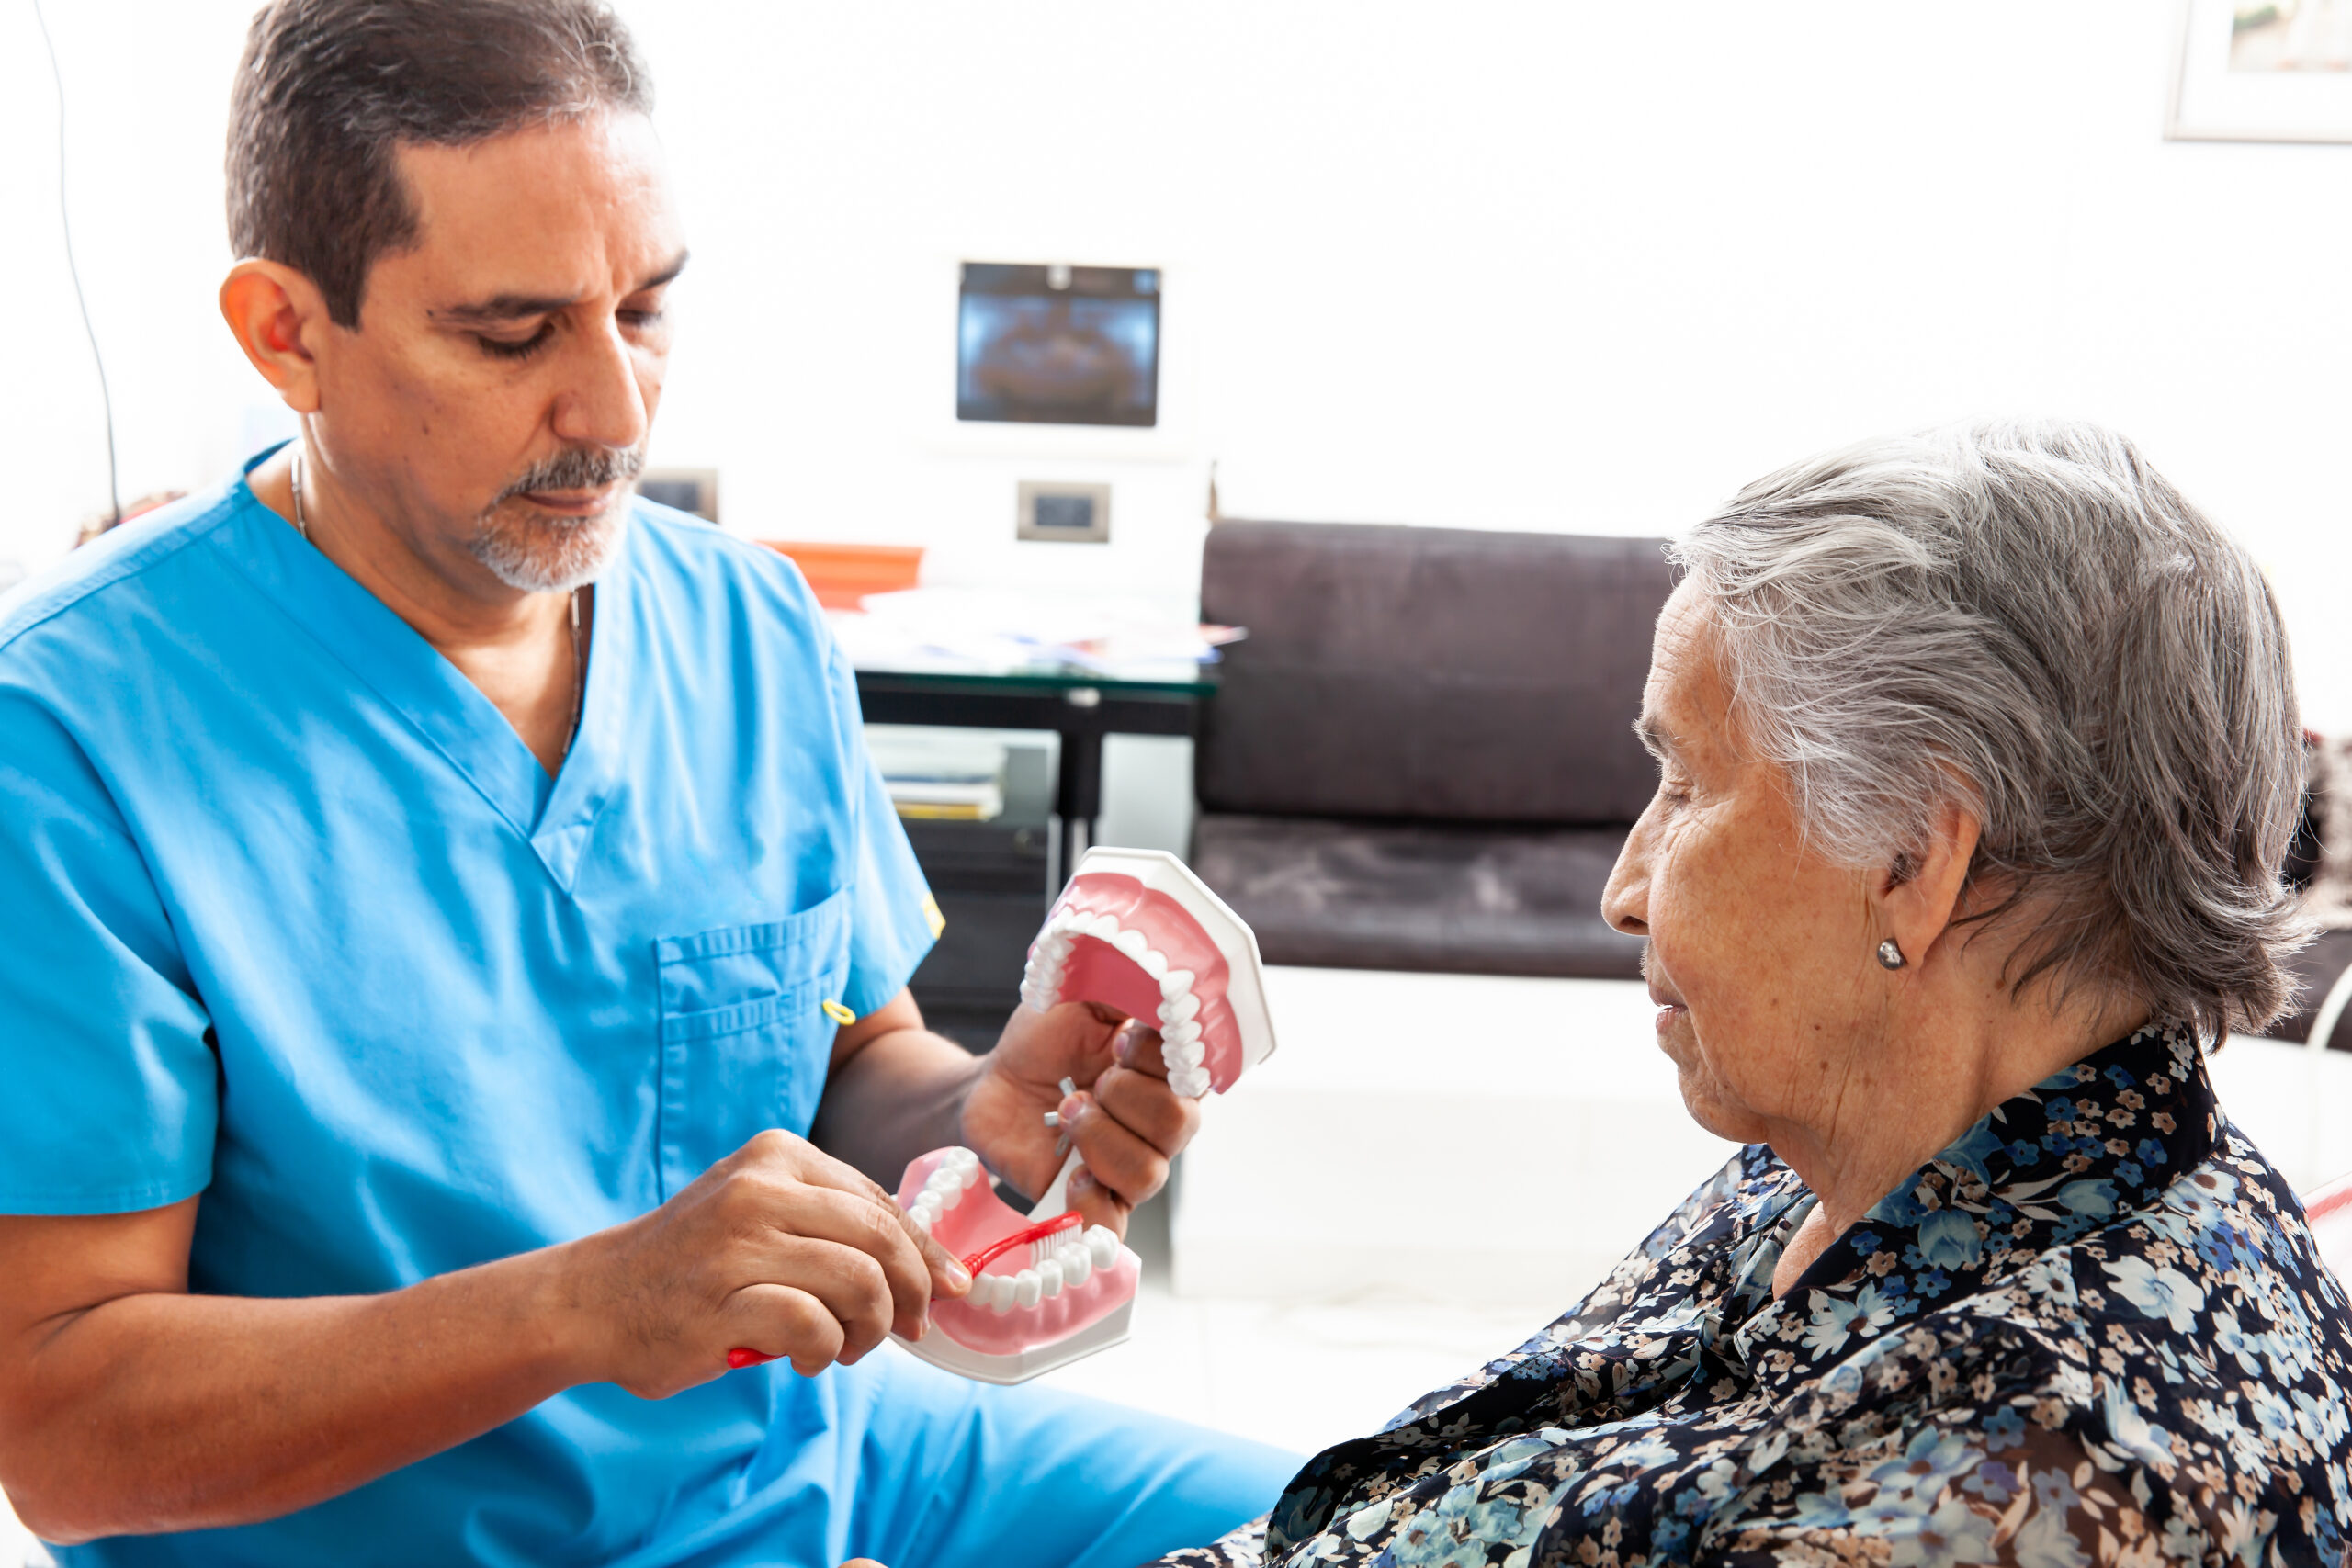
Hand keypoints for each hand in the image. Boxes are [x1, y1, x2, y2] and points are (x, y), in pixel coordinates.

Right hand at [559, 1130, 970, 1397]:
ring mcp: (739, 1242)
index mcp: (778, 1155)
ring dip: (871, 1329)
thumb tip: (935, 1272)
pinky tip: (805, 1359)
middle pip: (881, 1239)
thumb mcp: (760, 1214)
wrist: (591, 1300)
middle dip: (911, 1293)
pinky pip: (815, 1326)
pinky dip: (826, 1350)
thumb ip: (834, 1225)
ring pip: (861, 1282)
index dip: (927, 1253)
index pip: (881, 1203)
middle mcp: (761, 1188)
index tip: (951, 1291)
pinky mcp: (723, 1299)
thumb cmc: (690, 1265)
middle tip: (907, 1332)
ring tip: (848, 1348)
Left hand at [961, 1001, 1202, 1233]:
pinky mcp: (1096, 1202)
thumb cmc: (1040, 1041)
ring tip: (1065, 1115)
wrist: (989, 1088)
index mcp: (1167, 1070)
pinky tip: (1072, 1174)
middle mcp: (1161, 1122)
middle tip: (1085, 1081)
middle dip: (1124, 1096)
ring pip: (1149, 1173)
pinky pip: (1115, 1227)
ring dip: (1098, 1138)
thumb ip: (1124, 985)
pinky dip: (1092, 1203)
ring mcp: (1131, 1165)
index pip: (1196, 1071)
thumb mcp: (1078, 993)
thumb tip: (1162, 977)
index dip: (1156, 1057)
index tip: (1118, 1041)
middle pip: (1181, 1124)